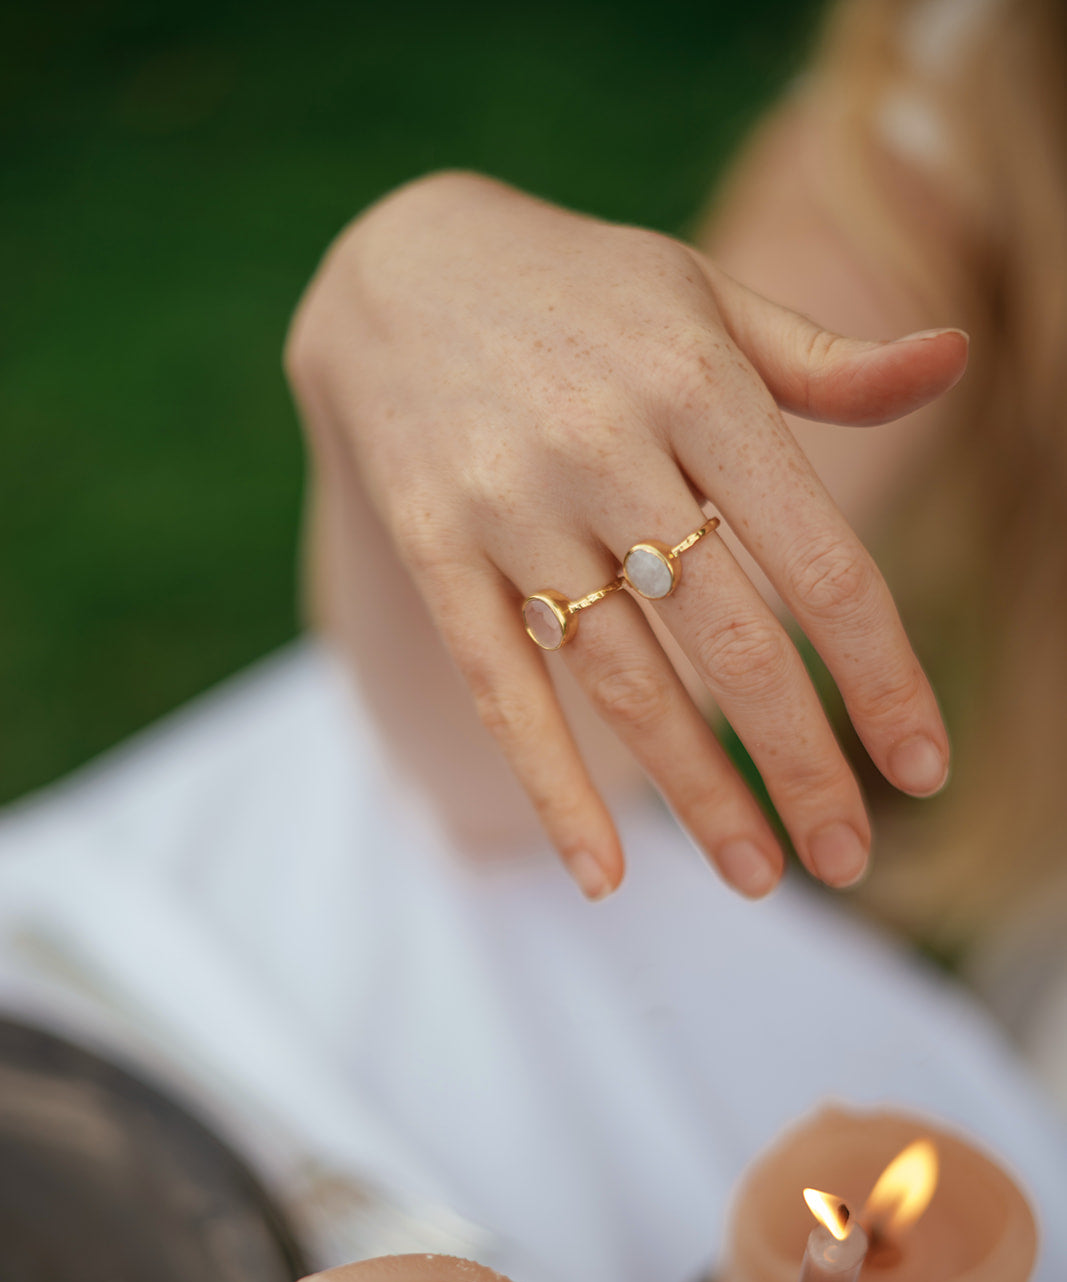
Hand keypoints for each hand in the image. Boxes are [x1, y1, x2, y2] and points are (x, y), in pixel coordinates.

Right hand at [287, 172, 965, 900]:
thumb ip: (825, 362)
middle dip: (801, 765)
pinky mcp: (435, 551)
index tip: (923, 767)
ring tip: (759, 879)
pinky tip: (605, 874)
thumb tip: (952, 363)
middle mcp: (608, 449)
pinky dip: (553, 789)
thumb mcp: (707, 300)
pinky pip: (502, 689)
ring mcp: (512, 507)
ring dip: (699, 796)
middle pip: (730, 646)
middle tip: (849, 859)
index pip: (820, 563)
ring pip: (625, 684)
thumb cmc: (586, 297)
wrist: (394, 271)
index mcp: (701, 386)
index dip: (881, 676)